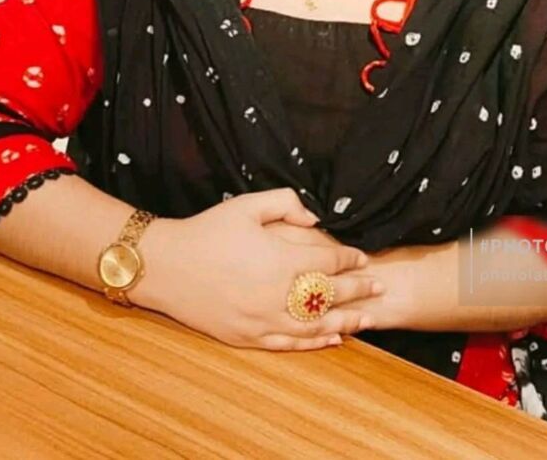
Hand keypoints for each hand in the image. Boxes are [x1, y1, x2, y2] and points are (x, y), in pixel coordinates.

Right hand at [135, 189, 382, 350]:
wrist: (166, 266)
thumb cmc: (206, 231)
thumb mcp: (245, 205)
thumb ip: (284, 202)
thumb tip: (313, 217)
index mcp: (279, 260)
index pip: (326, 263)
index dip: (348, 260)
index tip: (362, 258)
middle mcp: (276, 295)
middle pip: (328, 296)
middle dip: (357, 291)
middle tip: (380, 288)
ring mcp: (262, 320)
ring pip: (313, 326)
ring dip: (343, 322)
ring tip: (366, 320)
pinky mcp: (247, 337)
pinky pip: (288, 344)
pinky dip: (312, 343)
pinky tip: (329, 340)